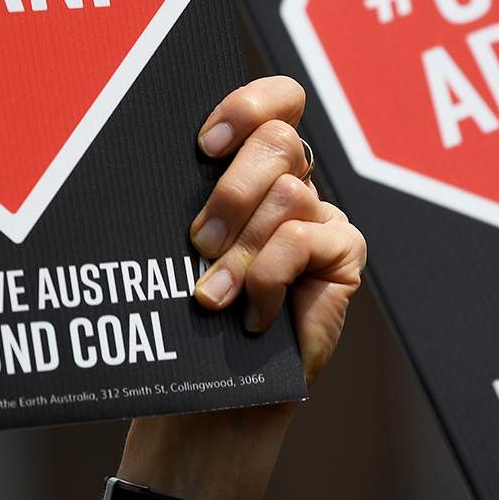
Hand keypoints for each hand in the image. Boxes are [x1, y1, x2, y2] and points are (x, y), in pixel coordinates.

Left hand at [86, 77, 364, 499]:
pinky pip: (304, 239)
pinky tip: (255, 315)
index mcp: (253, 167)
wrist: (215, 399)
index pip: (277, 100)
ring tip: (214, 298)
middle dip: (232, 189)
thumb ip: (188, 201)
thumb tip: (155, 158)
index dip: (249, 104)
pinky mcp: (344, 254)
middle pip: (281, 139)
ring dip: (241, 251)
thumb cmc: (187, 320)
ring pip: (289, 193)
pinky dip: (269, 278)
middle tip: (197, 240)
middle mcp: (295, 183)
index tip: (204, 145)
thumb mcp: (177, 249)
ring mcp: (323, 217)